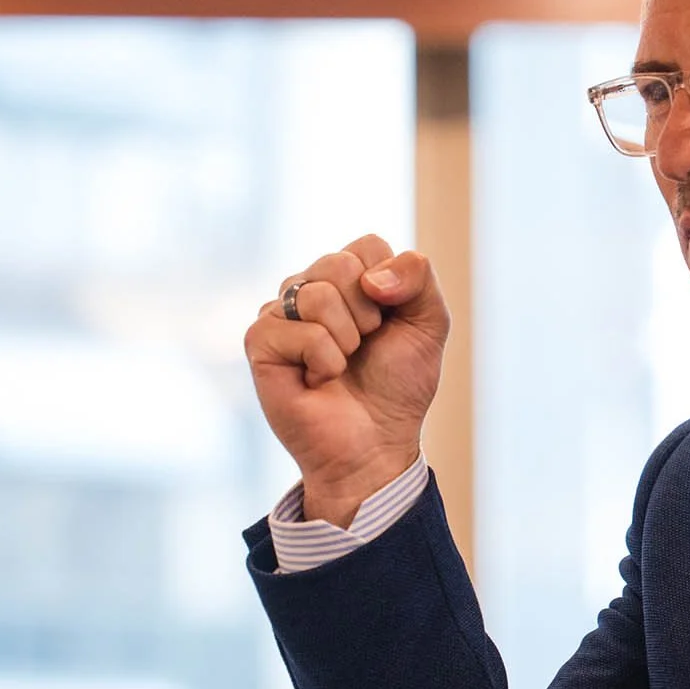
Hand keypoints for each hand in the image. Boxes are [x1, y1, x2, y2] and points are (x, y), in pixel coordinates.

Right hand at [246, 235, 448, 526]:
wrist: (375, 443)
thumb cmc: (398, 386)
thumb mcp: (429, 324)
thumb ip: (418, 277)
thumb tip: (371, 277)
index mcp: (347, 278)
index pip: (368, 246)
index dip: (391, 286)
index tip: (389, 324)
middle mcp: (309, 288)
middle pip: (340, 263)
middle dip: (368, 314)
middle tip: (364, 348)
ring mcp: (281, 313)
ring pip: (317, 294)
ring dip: (346, 340)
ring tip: (341, 365)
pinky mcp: (260, 342)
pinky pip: (301, 331)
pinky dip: (325, 362)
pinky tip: (317, 380)